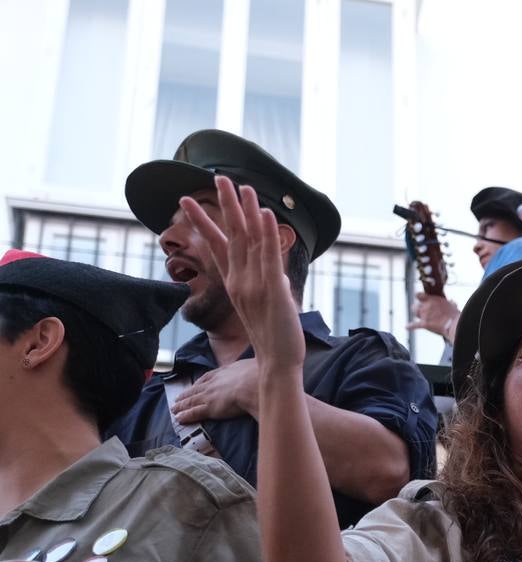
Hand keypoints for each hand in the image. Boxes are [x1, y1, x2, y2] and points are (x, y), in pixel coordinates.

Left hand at [171, 358, 259, 421]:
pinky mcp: (209, 408)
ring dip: (181, 405)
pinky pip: (194, 412)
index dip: (200, 382)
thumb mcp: (253, 365)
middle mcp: (213, 383)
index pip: (208, 377)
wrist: (252, 384)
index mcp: (223, 372)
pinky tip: (179, 418)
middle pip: (196, 389)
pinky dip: (186, 415)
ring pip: (191, 400)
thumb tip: (260, 365)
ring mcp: (209, 395)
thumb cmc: (257, 375)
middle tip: (178, 399)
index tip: (196, 385)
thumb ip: (252, 367)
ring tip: (175, 409)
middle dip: (186, 394)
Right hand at [182, 176, 305, 371]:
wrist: (277, 365)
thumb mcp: (264, 307)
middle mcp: (240, 280)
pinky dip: (267, 234)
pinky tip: (265, 214)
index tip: (185, 201)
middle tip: (216, 178)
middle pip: (230, 235)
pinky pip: (269, 256)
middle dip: (223, 205)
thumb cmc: (273, 338)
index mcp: (235, 283)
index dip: (202, 221)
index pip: (216, 245)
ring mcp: (255, 284)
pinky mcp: (273, 290)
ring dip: (246, 210)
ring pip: (248, 240)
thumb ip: (264, 287)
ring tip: (241, 186)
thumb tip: (273, 275)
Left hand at [409, 292, 459, 341]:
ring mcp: (424, 315)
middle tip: (422, 311)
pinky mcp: (424, 324)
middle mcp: (426, 306)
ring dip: (417, 315)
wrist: (454, 324)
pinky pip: (414, 325)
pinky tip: (407, 327)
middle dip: (418, 308)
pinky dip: (410, 326)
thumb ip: (450, 303)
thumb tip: (452, 302)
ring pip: (415, 313)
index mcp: (433, 299)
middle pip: (416, 305)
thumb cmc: (455, 315)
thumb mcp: (453, 306)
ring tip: (420, 317)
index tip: (419, 298)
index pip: (419, 295)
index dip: (418, 297)